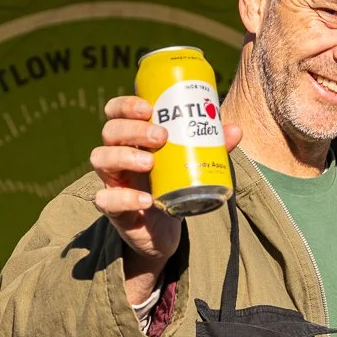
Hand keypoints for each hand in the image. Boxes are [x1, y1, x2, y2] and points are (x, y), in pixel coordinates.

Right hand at [91, 95, 242, 304]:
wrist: (164, 231)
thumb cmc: (172, 187)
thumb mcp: (189, 164)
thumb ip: (210, 147)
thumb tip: (236, 130)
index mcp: (131, 140)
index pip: (116, 112)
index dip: (126, 105)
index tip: (149, 108)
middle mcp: (116, 156)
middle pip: (110, 132)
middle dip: (133, 129)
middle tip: (161, 136)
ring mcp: (112, 182)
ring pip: (100, 159)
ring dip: (124, 156)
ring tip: (150, 163)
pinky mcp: (114, 210)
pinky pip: (105, 200)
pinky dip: (123, 198)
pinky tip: (145, 199)